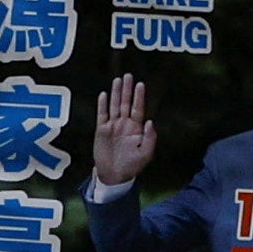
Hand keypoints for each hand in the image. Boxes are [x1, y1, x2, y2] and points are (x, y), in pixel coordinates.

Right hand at [91, 73, 154, 189]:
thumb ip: (150, 138)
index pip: (138, 108)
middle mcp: (124, 124)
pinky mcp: (101, 130)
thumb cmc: (131, 166)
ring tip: (117, 80)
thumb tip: (150, 122)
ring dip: (115, 93)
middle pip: (125, 103)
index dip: (139, 96)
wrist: (114, 175)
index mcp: (136, 129)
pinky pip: (102, 115)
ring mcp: (113, 126)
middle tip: (128, 75)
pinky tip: (104, 95)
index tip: (140, 84)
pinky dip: (102, 105)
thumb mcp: (145, 154)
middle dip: (127, 89)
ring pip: (114, 106)